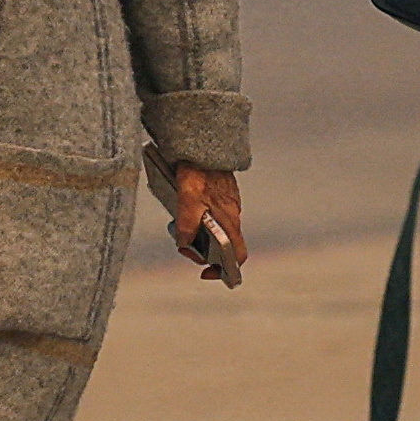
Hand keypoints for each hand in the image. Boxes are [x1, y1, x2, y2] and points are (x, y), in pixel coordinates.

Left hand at [166, 165, 245, 283]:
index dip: (225, 270)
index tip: (207, 273)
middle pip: (224, 246)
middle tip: (184, 246)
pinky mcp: (220, 196)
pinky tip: (186, 212)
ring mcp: (228, 205)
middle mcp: (232, 215)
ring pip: (217, 230)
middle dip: (203, 252)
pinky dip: (200, 221)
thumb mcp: (188, 202)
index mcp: (229, 221)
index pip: (238, 255)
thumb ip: (187, 226)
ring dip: (199, 236)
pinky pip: (213, 216)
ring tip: (181, 227)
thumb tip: (184, 244)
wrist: (202, 147)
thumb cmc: (198, 173)